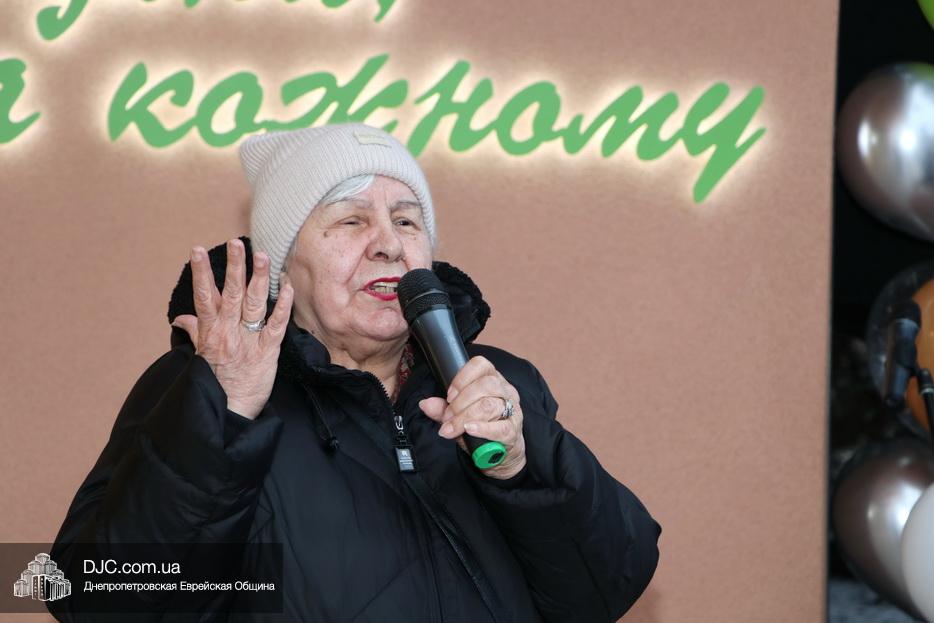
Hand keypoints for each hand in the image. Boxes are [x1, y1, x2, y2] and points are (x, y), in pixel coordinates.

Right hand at [171, 239, 293, 419]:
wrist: (227, 414)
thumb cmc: (214, 385)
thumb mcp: (199, 357)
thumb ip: (194, 333)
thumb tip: (181, 318)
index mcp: (210, 332)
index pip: (203, 297)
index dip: (201, 273)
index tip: (197, 250)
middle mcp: (227, 333)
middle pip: (230, 293)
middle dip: (233, 266)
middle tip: (235, 243)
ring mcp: (248, 341)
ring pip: (253, 303)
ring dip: (258, 278)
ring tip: (262, 255)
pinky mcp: (267, 352)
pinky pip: (276, 325)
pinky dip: (282, 306)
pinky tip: (286, 287)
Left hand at [419, 356, 526, 479]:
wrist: (500, 453)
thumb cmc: (480, 427)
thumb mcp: (458, 415)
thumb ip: (442, 409)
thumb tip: (426, 404)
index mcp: (492, 379)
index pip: (481, 365)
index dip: (462, 377)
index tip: (449, 395)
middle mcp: (505, 390)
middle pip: (486, 385)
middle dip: (461, 401)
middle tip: (448, 416)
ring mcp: (512, 410)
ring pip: (490, 405)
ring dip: (465, 416)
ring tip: (452, 428)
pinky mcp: (513, 431)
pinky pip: (500, 427)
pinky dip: (482, 428)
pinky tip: (469, 429)